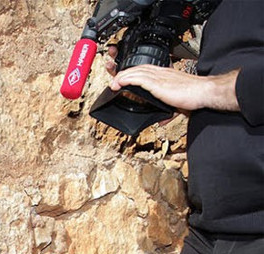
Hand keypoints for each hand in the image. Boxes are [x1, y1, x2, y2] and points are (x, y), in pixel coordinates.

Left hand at [110, 65, 239, 112]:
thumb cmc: (193, 96)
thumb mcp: (176, 105)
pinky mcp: (157, 82)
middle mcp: (160, 73)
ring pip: (135, 72)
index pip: (144, 69)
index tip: (122, 77)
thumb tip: (161, 121)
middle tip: (113, 78)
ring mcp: (159, 76)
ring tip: (113, 83)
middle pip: (137, 68)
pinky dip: (127, 79)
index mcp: (164, 75)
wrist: (203, 92)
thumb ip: (167, 113)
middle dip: (123, 72)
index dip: (132, 72)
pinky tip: (119, 83)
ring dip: (121, 76)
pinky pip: (138, 78)